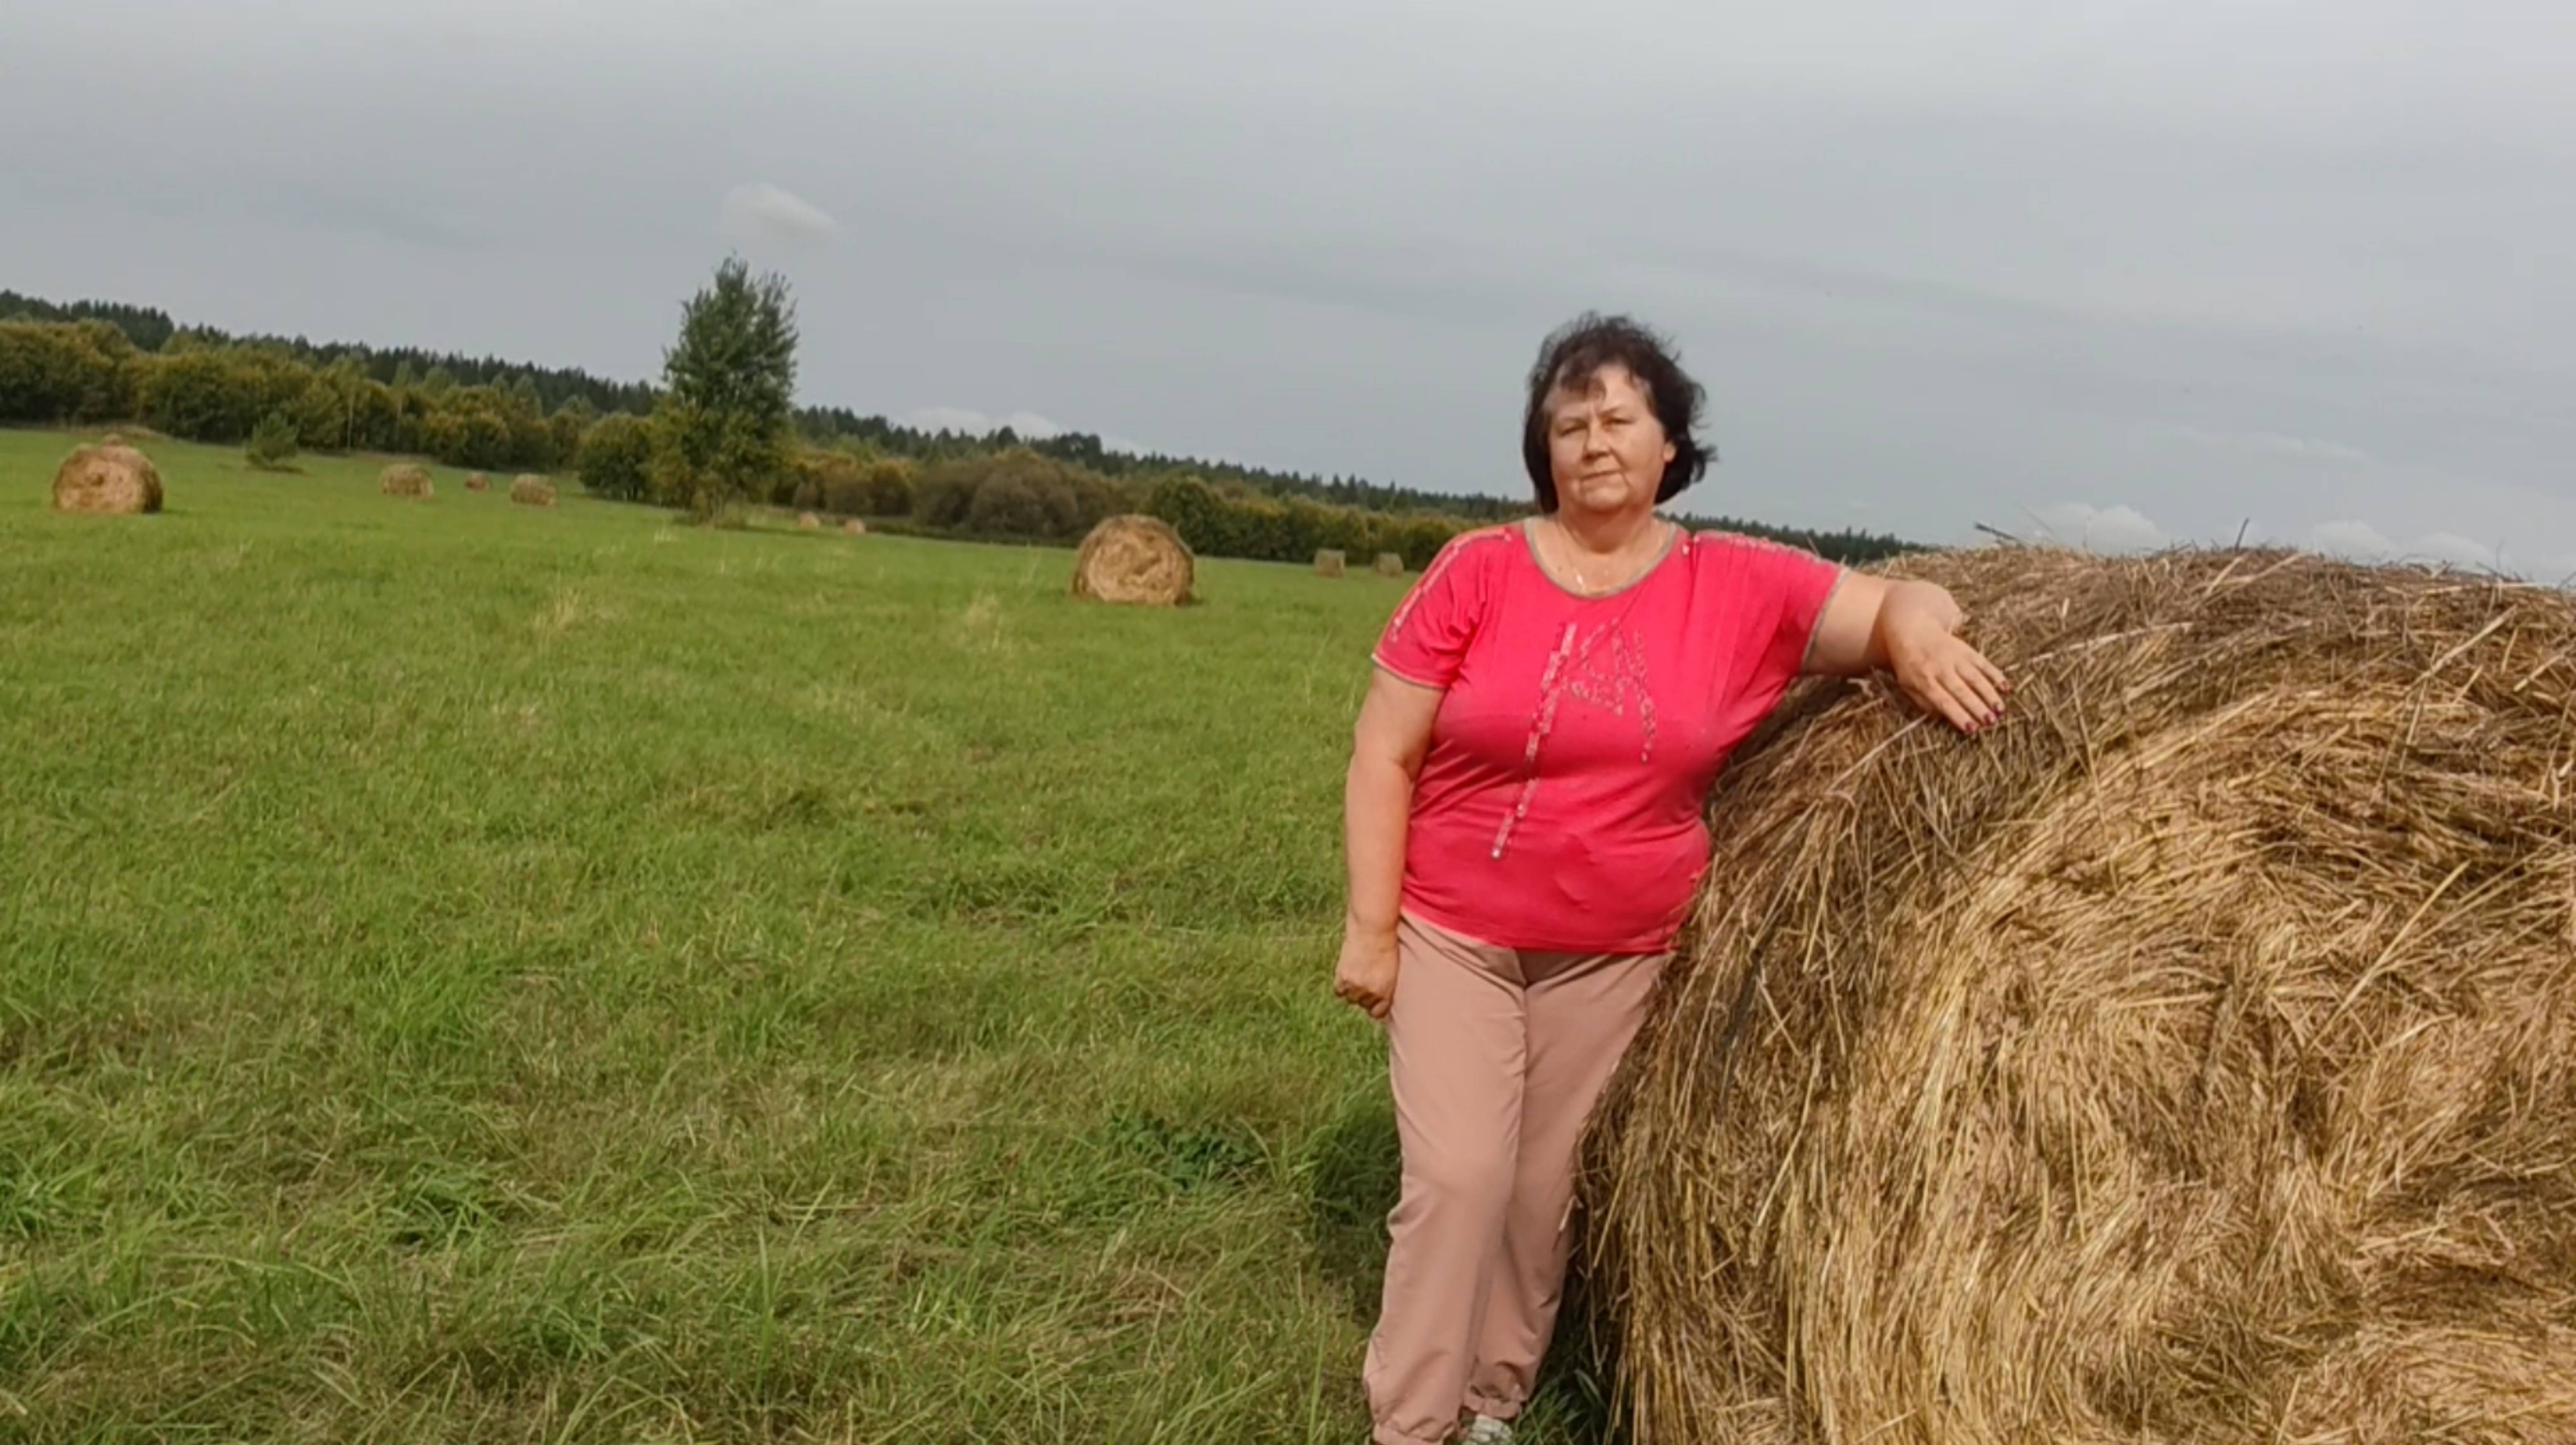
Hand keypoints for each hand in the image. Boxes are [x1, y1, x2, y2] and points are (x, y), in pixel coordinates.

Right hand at [1333, 926, 1399, 1020]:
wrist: (1373, 930)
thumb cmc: (1386, 944)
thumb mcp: (1391, 969)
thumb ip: (1384, 984)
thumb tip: (1375, 995)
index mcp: (1386, 991)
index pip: (1377, 1012)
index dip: (1374, 1006)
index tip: (1373, 1000)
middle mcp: (1371, 992)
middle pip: (1362, 1004)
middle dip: (1363, 995)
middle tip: (1364, 980)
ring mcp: (1356, 986)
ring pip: (1350, 998)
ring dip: (1352, 990)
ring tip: (1356, 975)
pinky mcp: (1342, 977)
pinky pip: (1338, 991)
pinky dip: (1341, 985)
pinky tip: (1346, 974)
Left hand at [1882, 586, 2009, 733]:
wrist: (1911, 630)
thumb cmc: (1909, 665)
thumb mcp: (1907, 685)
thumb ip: (1923, 702)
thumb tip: (1943, 720)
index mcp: (1924, 680)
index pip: (1943, 701)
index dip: (1959, 715)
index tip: (1972, 729)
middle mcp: (1940, 669)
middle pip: (1962, 691)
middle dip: (1977, 707)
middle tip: (1991, 722)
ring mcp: (1955, 658)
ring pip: (1975, 678)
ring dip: (1989, 694)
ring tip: (2000, 710)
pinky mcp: (1966, 650)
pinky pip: (1983, 663)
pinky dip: (1995, 675)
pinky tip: (2005, 688)